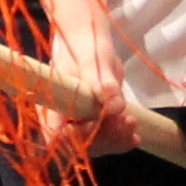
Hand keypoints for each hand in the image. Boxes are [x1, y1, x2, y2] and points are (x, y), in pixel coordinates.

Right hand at [45, 10, 141, 158]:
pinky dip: (117, 138)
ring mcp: (74, 121)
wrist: (89, 41)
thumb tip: (116, 106)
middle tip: (129, 122)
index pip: (58, 134)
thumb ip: (102, 81)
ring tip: (132, 123)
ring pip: (92, 143)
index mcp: (52, 102)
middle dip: (105, 138)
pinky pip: (101, 137)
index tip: (102, 122)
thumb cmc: (85, 45)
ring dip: (114, 139)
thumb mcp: (94, 59)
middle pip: (77, 143)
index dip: (80, 136)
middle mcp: (59, 117)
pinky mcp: (89, 121)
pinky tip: (134, 137)